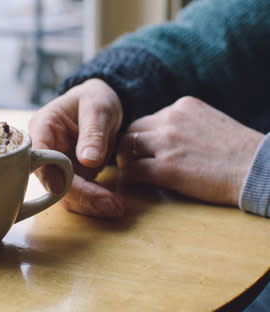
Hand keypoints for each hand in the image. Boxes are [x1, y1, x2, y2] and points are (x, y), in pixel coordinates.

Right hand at [28, 79, 125, 217]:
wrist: (100, 104)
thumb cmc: (94, 99)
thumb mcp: (98, 107)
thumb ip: (93, 133)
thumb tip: (88, 161)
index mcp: (43, 128)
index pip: (38, 156)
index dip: (49, 175)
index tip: (65, 189)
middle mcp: (44, 150)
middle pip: (51, 181)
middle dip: (80, 196)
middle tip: (112, 204)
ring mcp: (55, 166)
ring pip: (63, 194)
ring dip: (88, 204)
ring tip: (117, 206)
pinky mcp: (68, 176)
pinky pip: (76, 195)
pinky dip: (93, 201)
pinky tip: (113, 202)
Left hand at [117, 96, 264, 204]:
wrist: (257, 169)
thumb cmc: (238, 150)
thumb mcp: (209, 121)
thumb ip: (184, 123)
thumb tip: (163, 135)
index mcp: (182, 106)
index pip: (149, 119)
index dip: (143, 136)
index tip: (143, 149)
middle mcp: (171, 119)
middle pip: (133, 130)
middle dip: (129, 146)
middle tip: (130, 160)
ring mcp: (167, 142)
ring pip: (127, 147)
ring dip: (125, 160)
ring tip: (130, 171)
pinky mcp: (166, 167)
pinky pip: (133, 171)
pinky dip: (128, 178)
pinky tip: (132, 184)